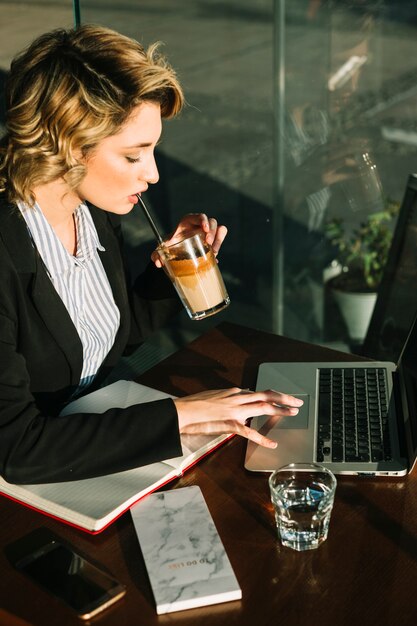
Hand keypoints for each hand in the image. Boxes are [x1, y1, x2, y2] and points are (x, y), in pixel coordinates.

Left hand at [151, 213, 226, 267]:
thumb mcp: (164, 247)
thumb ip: (157, 253)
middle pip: (212, 222)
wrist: (177, 250)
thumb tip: (157, 261)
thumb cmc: (172, 244)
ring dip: (218, 240)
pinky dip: (220, 244)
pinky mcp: (213, 239)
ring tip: (213, 251)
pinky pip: (221, 237)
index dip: (203, 220)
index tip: (204, 229)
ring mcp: (208, 231)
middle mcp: (200, 225)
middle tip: (208, 243)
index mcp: (188, 222)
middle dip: (212, 232)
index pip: (198, 216)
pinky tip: (215, 257)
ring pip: (219, 229)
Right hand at [173, 387, 303, 447]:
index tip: (281, 396)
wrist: (182, 412)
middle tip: (297, 401)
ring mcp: (235, 411)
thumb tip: (238, 393)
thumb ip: (228, 396)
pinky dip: (264, 438)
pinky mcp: (230, 424)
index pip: (256, 392)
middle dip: (283, 397)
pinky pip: (251, 432)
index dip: (272, 394)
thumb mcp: (214, 395)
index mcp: (233, 393)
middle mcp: (237, 398)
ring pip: (263, 407)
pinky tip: (273, 443)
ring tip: (293, 413)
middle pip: (265, 395)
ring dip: (280, 409)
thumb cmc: (194, 405)